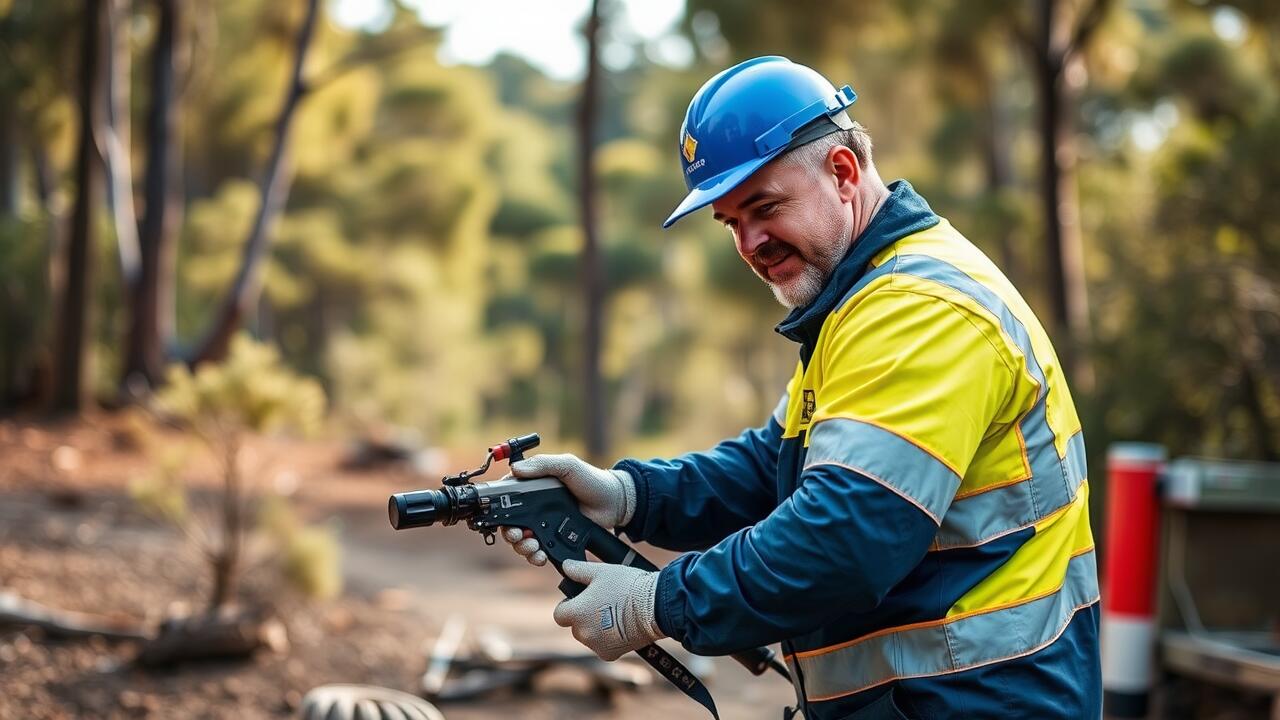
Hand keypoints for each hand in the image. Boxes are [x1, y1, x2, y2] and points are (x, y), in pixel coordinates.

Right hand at [499, 454, 635, 566]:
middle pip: (511, 523)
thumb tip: (516, 468)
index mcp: (534, 486)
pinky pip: (538, 550)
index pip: (508, 496)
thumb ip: (544, 465)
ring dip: (521, 547)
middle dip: (510, 533)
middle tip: (517, 536)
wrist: (615, 504)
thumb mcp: (568, 466)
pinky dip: (534, 556)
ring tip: (532, 547)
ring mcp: (544, 524)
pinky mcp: (554, 539)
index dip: (500, 507)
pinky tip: (540, 556)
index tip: (501, 516)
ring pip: (522, 540)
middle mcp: (535, 507)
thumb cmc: (592, 480)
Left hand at [552, 559, 662, 660]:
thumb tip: (566, 566)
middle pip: (575, 626)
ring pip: (589, 637)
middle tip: (601, 604)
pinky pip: (603, 646)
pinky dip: (608, 639)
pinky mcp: (610, 654)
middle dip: (583, 617)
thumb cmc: (627, 587)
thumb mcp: (601, 572)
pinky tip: (620, 626)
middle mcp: (583, 633)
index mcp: (576, 613)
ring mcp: (596, 646)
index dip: (568, 605)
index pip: (560, 614)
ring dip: (595, 628)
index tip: (580, 599)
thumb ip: (578, 570)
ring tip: (614, 614)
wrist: (655, 607)